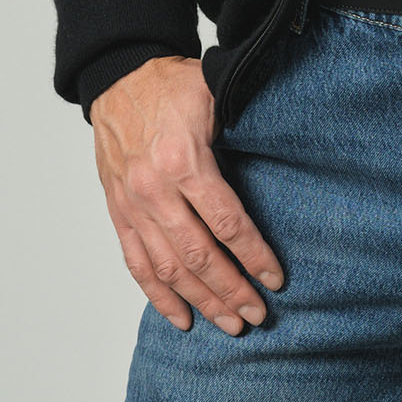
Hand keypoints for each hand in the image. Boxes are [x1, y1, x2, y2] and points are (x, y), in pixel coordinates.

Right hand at [90, 54, 284, 334]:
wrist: (118, 78)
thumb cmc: (172, 85)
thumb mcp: (214, 93)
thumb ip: (242, 126)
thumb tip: (283, 153)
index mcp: (183, 160)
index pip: (226, 222)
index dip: (253, 255)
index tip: (276, 278)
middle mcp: (154, 191)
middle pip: (198, 256)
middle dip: (230, 290)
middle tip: (258, 315)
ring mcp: (133, 206)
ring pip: (168, 269)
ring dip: (200, 301)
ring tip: (230, 323)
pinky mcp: (118, 213)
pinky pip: (137, 264)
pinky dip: (158, 296)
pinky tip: (182, 317)